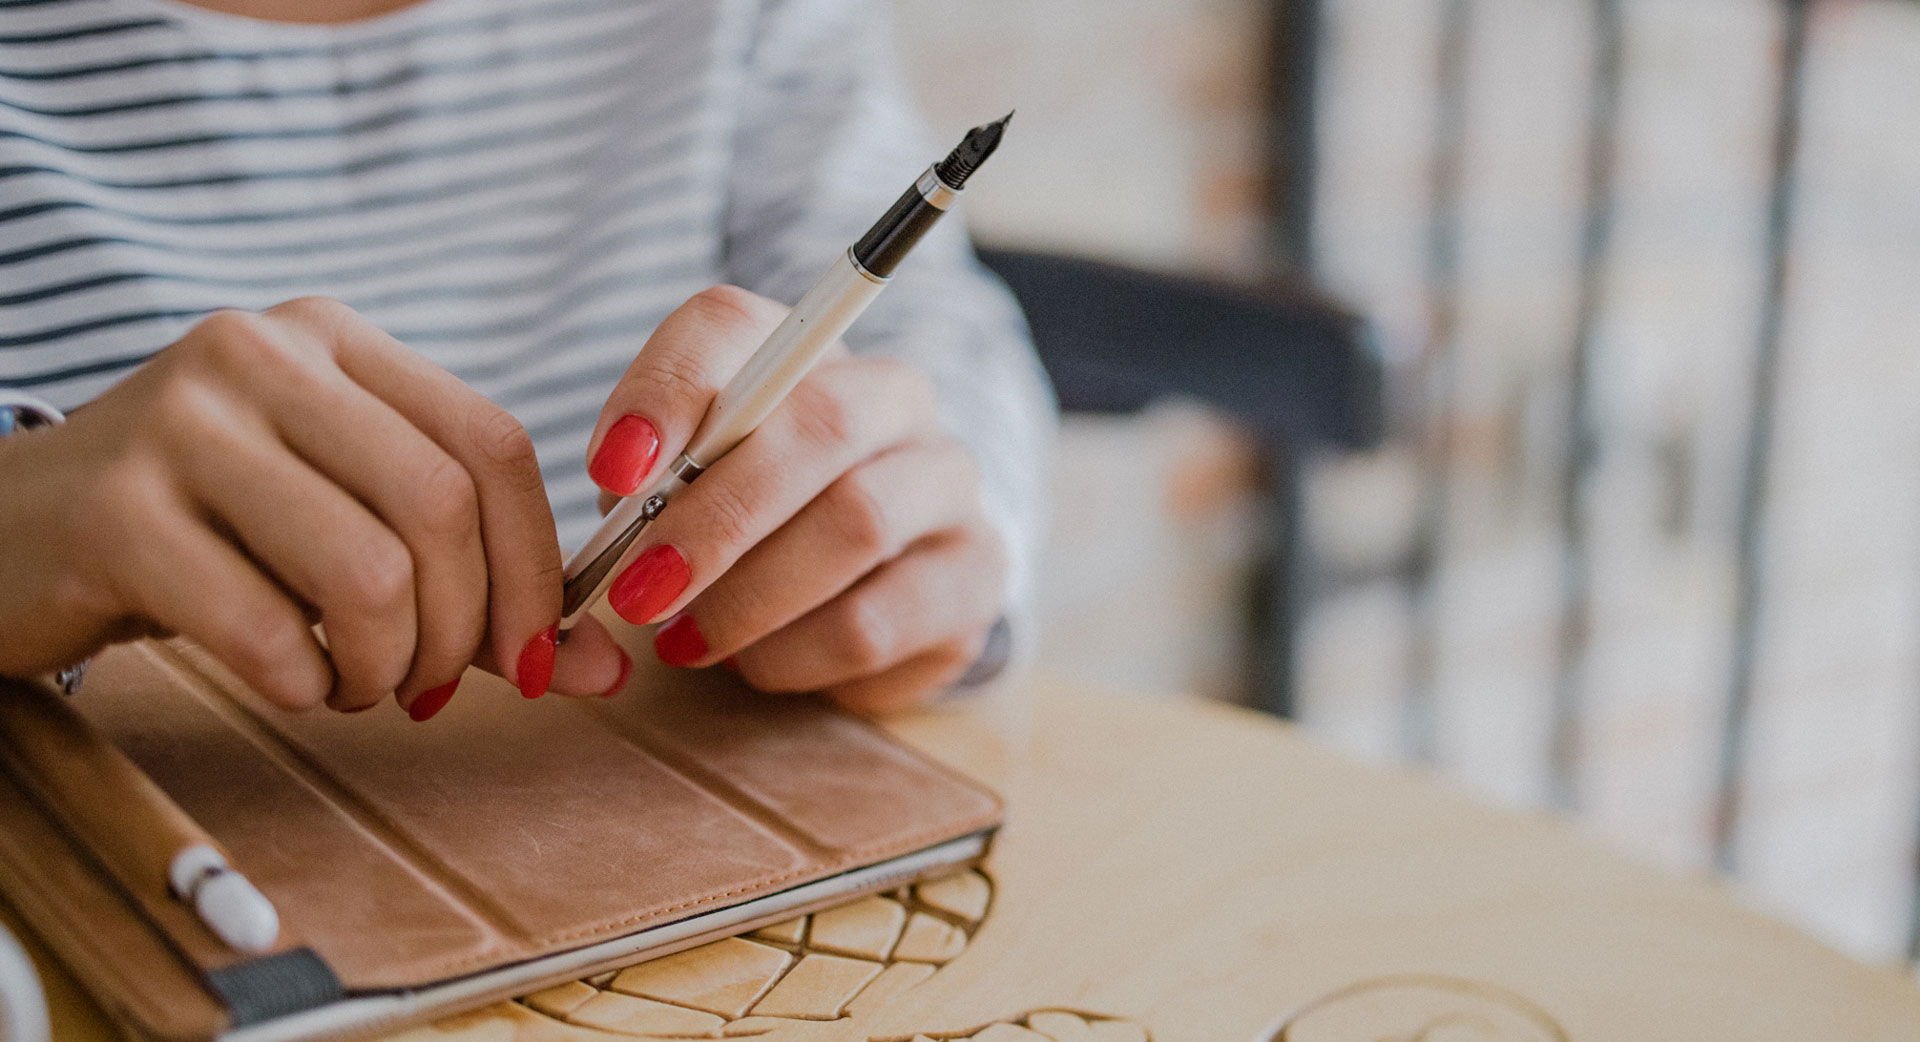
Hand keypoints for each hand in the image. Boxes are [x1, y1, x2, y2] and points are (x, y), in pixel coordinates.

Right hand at [0, 299, 626, 715]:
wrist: (8, 532)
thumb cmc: (208, 533)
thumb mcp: (342, 521)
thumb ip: (477, 586)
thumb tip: (612, 671)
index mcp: (335, 342)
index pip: (495, 445)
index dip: (535, 569)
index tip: (537, 658)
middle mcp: (262, 354)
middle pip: (443, 507)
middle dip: (463, 630)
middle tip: (431, 686)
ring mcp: (182, 421)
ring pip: (368, 570)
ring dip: (385, 665)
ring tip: (355, 682)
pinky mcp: (117, 510)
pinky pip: (265, 629)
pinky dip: (301, 685)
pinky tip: (286, 681)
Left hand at [585, 286, 1007, 712]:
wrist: (861, 587)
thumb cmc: (748, 518)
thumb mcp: (681, 477)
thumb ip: (649, 464)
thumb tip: (623, 483)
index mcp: (805, 348)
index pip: (734, 328)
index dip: (668, 394)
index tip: (612, 470)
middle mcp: (897, 401)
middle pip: (823, 425)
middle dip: (718, 516)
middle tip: (639, 589)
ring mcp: (948, 488)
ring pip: (858, 525)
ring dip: (750, 597)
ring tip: (685, 640)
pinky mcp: (973, 579)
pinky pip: (874, 624)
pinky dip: (791, 655)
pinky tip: (753, 664)